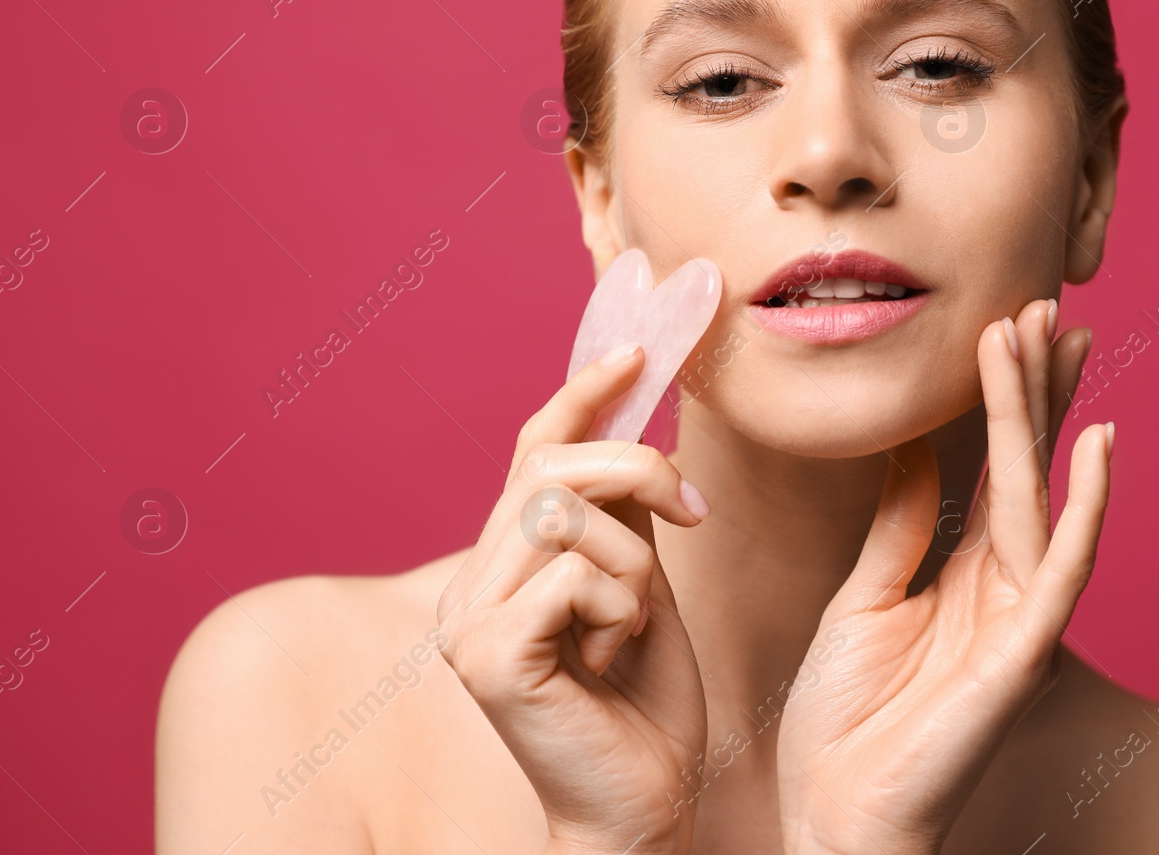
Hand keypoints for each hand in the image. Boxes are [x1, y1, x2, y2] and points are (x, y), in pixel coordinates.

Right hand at [436, 343, 711, 854]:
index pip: (532, 453)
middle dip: (636, 470)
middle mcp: (467, 586)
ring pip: (564, 515)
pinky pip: (574, 575)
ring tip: (633, 625)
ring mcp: (467, 622)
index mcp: (498, 566)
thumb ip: (622, 519)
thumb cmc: (643, 706)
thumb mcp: (641, 587)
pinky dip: (621, 607)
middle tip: (692, 515)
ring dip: (633, 563)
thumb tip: (630, 437)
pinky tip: (611, 659)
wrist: (639, 808)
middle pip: (548, 468)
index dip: (582, 393)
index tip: (638, 350)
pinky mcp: (488, 657)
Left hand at [776, 299, 1110, 853]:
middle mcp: (1001, 586)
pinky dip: (1088, 508)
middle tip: (1047, 305)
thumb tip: (912, 446)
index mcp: (964, 573)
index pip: (994, 467)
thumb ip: (899, 524)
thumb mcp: (865, 595)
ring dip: (1043, 416)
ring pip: (1038, 496)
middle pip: (1027, 467)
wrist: (834, 815)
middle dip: (1035, 387)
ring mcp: (1017, 619)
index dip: (1006, 398)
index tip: (1015, 327)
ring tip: (1049, 339)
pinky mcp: (1021, 656)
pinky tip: (1105, 445)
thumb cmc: (848, 721)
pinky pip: (1063, 571)